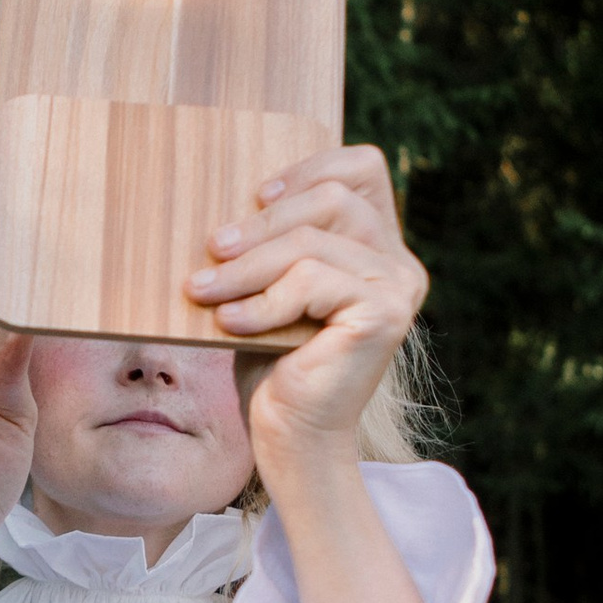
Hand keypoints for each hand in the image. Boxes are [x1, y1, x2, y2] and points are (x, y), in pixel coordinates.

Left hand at [186, 146, 426, 485]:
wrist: (293, 435)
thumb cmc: (274, 360)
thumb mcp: (270, 285)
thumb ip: (273, 240)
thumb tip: (229, 200)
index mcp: (378, 245)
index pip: (362, 168)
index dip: (309, 169)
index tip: (257, 196)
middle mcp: (398, 261)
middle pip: (331, 199)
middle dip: (262, 223)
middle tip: (212, 250)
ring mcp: (398, 285)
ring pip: (312, 243)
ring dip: (248, 266)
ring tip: (204, 290)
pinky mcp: (386, 312)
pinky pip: (311, 281)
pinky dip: (262, 301)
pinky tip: (231, 321)